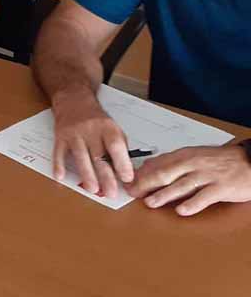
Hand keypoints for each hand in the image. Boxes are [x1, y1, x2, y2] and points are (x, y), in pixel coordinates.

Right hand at [50, 89, 134, 197]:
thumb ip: (118, 148)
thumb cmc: (96, 118)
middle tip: (111, 192)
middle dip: (105, 176)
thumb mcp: (112, 128)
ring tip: (92, 189)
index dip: (122, 163)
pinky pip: (58, 152)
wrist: (73, 98)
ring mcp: (74, 133)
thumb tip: (124, 172)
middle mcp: (90, 130)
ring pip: (80, 156)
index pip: (116, 146)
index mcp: (107, 128)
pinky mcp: (60, 136)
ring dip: (86, 174)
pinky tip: (60, 176)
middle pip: (99, 155)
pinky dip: (58, 164)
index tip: (127, 179)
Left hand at [127, 145, 250, 215]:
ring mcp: (207, 176)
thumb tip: (149, 168)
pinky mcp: (221, 188)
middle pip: (165, 174)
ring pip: (181, 185)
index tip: (128, 182)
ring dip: (164, 194)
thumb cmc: (219, 161)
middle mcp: (193, 164)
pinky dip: (192, 204)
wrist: (248, 162)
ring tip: (151, 202)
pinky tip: (181, 211)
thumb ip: (173, 163)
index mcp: (184, 156)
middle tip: (133, 193)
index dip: (141, 173)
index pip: (158, 163)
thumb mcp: (194, 156)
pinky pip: (204, 197)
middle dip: (146, 184)